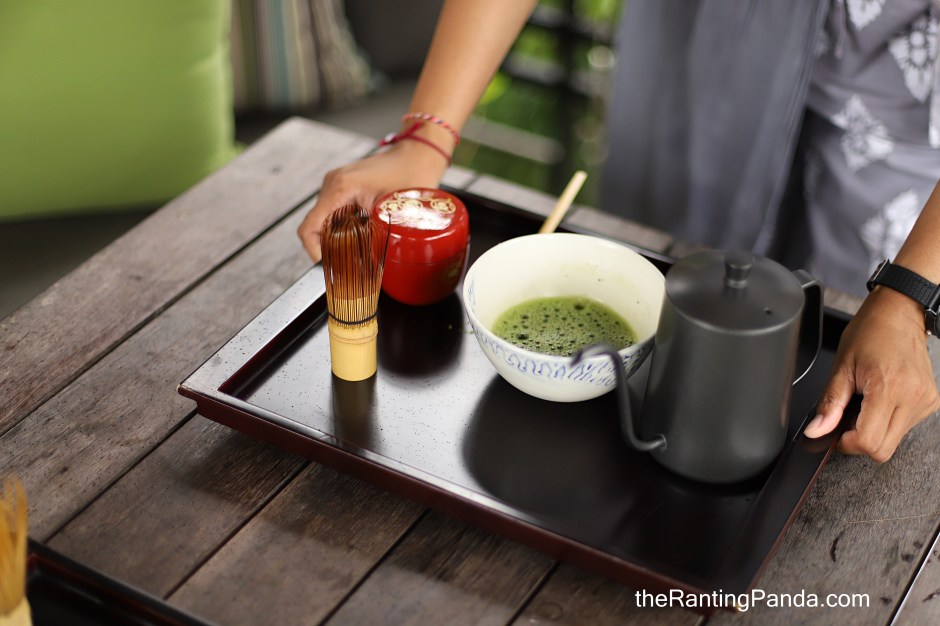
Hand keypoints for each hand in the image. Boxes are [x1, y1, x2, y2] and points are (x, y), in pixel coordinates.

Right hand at [297, 141, 448, 261]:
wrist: (419, 154)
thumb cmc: (413, 175)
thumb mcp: (394, 213)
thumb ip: (377, 238)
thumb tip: (366, 264)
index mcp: (341, 188)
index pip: (310, 227)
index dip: (314, 251)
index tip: (326, 265)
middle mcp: (334, 183)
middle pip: (316, 225)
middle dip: (328, 247)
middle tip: (346, 263)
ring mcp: (337, 183)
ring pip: (325, 220)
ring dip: (336, 237)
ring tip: (354, 250)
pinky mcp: (344, 185)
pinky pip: (335, 212)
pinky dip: (342, 227)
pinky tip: (359, 235)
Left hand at [804, 288, 939, 460]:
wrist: (900, 313)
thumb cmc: (871, 332)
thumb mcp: (841, 366)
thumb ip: (829, 403)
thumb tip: (817, 431)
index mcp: (889, 388)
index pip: (869, 441)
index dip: (846, 442)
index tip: (836, 430)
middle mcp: (913, 398)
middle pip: (883, 449)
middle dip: (860, 440)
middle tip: (848, 417)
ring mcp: (926, 402)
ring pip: (894, 441)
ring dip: (875, 430)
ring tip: (866, 401)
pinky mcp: (930, 402)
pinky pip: (905, 427)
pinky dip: (888, 421)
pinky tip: (881, 400)